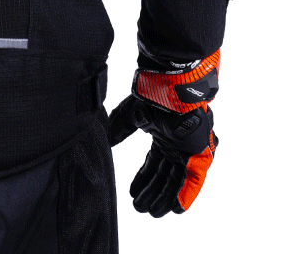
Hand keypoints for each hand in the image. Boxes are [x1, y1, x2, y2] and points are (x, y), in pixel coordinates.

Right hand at [109, 95, 216, 217]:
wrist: (170, 90)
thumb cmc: (152, 97)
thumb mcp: (130, 116)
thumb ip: (119, 130)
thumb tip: (105, 142)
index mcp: (162, 136)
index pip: (152, 164)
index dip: (142, 179)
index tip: (132, 193)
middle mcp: (176, 146)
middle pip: (163, 175)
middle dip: (152, 192)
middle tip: (140, 208)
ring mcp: (188, 151)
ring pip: (177, 180)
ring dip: (165, 197)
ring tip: (153, 213)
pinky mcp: (199, 154)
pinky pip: (193, 179)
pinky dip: (185, 194)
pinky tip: (175, 209)